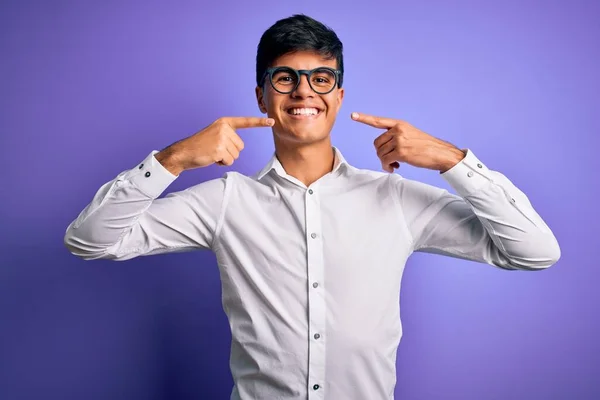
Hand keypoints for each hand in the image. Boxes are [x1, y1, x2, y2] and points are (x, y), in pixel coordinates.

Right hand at [156, 116, 273, 174]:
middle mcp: (224, 128)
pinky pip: (230, 161)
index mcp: (224, 122)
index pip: (245, 122)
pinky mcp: (219, 150)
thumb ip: (228, 136)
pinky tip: (211, 158)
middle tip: (215, 149)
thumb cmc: (200, 146)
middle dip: (230, 152)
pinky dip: (222, 163)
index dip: (259, 123)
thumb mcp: (214, 134)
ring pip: (236, 155)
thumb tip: (239, 146)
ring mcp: (222, 139)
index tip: (272, 121)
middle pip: (241, 146)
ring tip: (212, 153)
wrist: (184, 152)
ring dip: (226, 158)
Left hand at [351, 112, 464, 172]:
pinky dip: (387, 166)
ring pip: (380, 153)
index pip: (378, 121)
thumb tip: (382, 149)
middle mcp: (398, 130)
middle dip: (381, 153)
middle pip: (376, 143)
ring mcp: (399, 140)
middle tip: (390, 160)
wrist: (440, 153)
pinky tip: (394, 168)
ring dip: (385, 162)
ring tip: (394, 164)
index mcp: (400, 124)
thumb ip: (396, 136)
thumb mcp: (411, 135)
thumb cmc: (426, 146)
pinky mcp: (401, 152)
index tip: (353, 115)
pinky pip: (385, 161)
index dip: (364, 118)